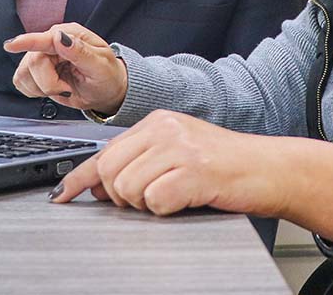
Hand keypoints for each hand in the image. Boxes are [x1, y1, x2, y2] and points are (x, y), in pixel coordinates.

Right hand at [4, 23, 127, 114]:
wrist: (106, 91)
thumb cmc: (107, 75)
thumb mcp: (100, 65)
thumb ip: (80, 51)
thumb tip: (60, 37)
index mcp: (70, 35)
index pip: (45, 38)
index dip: (27, 42)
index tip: (11, 46)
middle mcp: (53, 43)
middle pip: (33, 62)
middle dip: (49, 83)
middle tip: (67, 89)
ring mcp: (42, 58)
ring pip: (24, 74)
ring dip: (42, 88)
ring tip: (62, 88)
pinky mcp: (35, 73)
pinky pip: (21, 82)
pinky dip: (34, 91)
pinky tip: (51, 90)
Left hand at [50, 109, 290, 217]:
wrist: (270, 168)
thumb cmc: (227, 167)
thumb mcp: (178, 155)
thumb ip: (140, 163)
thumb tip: (97, 184)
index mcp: (158, 122)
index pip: (105, 151)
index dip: (79, 177)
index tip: (62, 196)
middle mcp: (165, 128)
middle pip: (110, 172)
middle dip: (122, 196)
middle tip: (150, 198)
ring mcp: (180, 147)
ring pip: (127, 188)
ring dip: (146, 204)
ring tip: (174, 196)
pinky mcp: (194, 170)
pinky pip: (155, 201)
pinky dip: (166, 210)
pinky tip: (186, 200)